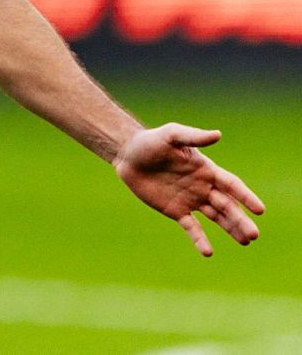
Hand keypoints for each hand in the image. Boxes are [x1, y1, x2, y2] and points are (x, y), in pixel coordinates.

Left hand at [113, 123, 264, 255]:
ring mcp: (191, 200)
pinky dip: (200, 240)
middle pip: (227, 205)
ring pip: (216, 217)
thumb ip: (193, 137)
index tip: (259, 210)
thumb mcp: (171, 135)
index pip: (231, 185)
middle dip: (241, 219)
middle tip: (254, 234)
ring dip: (230, 229)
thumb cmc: (151, 141)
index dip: (245, 196)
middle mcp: (203, 187)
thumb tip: (218, 134)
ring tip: (245, 241)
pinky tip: (208, 252)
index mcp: (206, 170)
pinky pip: (192, 228)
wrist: (128, 155)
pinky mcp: (176, 211)